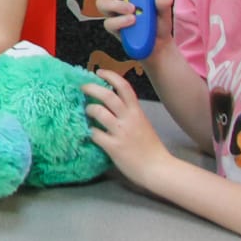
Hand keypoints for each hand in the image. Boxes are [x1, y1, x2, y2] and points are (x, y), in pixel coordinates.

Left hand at [82, 68, 174, 183]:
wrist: (158, 168)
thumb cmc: (150, 147)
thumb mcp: (142, 124)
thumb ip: (129, 114)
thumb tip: (111, 105)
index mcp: (137, 112)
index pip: (125, 87)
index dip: (111, 76)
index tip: (99, 72)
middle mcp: (129, 119)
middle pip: (108, 95)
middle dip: (92, 88)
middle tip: (83, 87)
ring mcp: (120, 132)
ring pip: (98, 111)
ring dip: (89, 109)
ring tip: (87, 111)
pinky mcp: (113, 146)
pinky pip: (95, 134)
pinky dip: (90, 132)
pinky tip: (91, 134)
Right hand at [88, 0, 174, 53]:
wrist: (158, 44)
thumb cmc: (157, 21)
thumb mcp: (164, 10)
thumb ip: (162, 3)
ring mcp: (112, 14)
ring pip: (101, 4)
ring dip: (116, 5)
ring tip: (133, 10)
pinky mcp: (113, 28)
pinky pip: (109, 23)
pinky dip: (121, 21)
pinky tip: (133, 21)